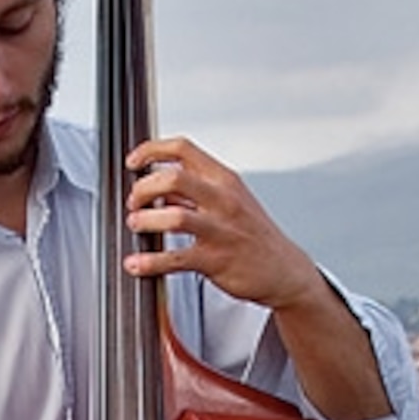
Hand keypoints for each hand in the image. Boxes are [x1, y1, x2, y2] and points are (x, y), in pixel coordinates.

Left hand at [123, 133, 390, 419]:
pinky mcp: (215, 260)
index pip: (183, 149)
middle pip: (173, 178)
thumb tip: (158, 186)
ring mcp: (220, 230)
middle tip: (135, 202)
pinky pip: (174, 259)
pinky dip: (149, 262)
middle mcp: (223, 200)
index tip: (134, 162)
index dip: (151, 151)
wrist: (284, 270)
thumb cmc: (255, 235)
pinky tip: (137, 264)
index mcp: (225, 180)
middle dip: (143, 188)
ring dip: (145, 221)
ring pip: (173, 217)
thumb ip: (195, 191)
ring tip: (136, 226)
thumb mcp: (231, 200)